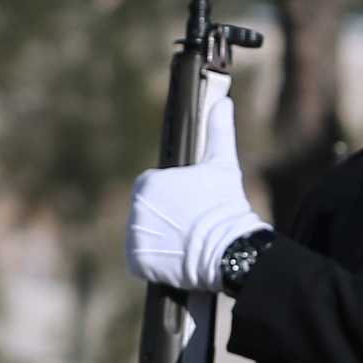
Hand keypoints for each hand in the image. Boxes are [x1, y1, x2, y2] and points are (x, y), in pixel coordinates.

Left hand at [125, 77, 267, 292]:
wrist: (227, 247)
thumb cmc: (225, 204)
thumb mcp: (222, 165)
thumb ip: (218, 131)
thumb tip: (223, 101)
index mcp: (148, 183)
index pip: (151, 189)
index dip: (172, 198)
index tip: (190, 205)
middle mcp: (135, 209)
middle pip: (146, 212)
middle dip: (164, 218)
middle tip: (190, 224)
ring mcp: (134, 236)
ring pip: (144, 235)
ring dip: (160, 238)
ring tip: (186, 241)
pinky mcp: (136, 260)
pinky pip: (141, 258)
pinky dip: (154, 260)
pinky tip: (176, 256)